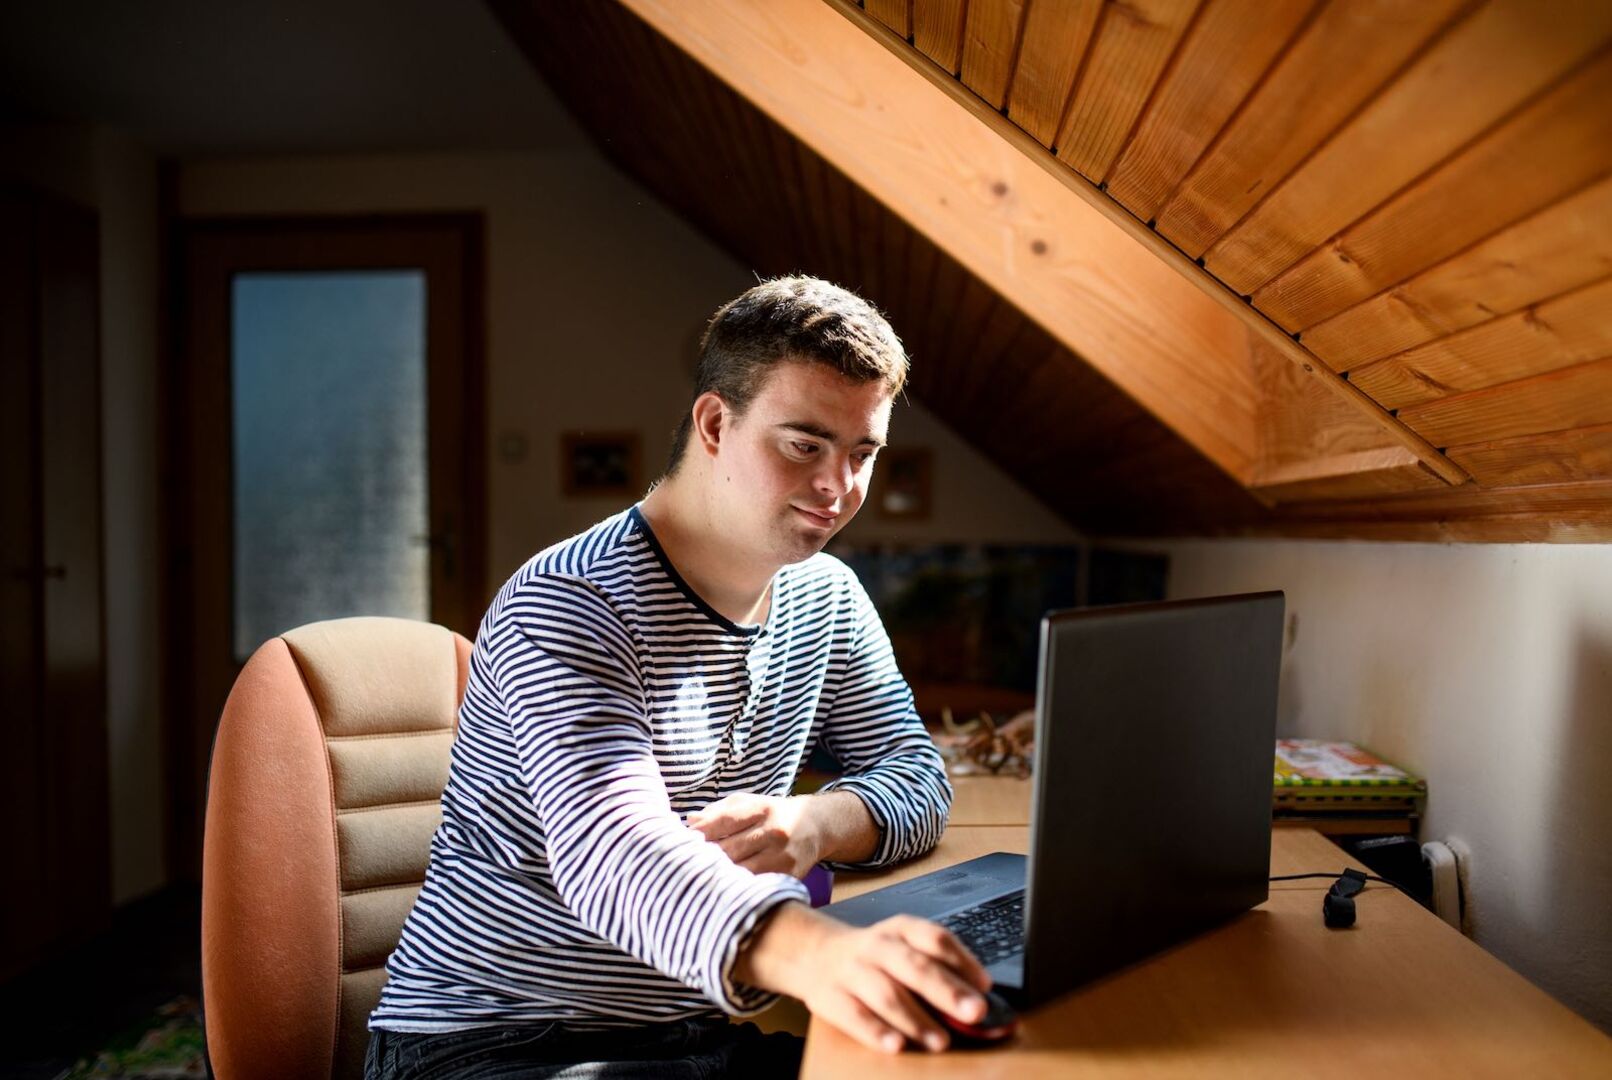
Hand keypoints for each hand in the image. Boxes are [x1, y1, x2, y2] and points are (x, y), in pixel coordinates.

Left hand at [687, 793, 820, 877]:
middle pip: (730, 849)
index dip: (701, 832)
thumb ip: (718, 811)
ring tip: (697, 879)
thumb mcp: (749, 802)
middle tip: (681, 864)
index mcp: (762, 808)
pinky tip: (721, 889)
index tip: (680, 840)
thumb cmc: (772, 813)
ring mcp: (782, 856)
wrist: (816, 825)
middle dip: (704, 857)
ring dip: (718, 876)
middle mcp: (774, 832)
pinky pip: (757, 885)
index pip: (725, 821)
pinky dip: (737, 888)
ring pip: (741, 871)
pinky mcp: (789, 876)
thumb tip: (690, 821)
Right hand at [738, 904, 992, 1053]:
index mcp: (900, 929)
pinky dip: (876, 1032)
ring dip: (916, 1019)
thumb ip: (938, 969)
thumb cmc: (875, 957)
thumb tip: (978, 998)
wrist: (815, 954)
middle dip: (947, 990)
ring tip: (941, 1041)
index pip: (934, 938)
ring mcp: (851, 971)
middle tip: (974, 1012)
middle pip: (914, 966)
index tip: (985, 985)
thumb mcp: (904, 948)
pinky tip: (896, 1045)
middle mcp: (876, 946)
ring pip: (886, 993)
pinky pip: (854, 1015)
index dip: (962, 961)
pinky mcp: (829, 997)